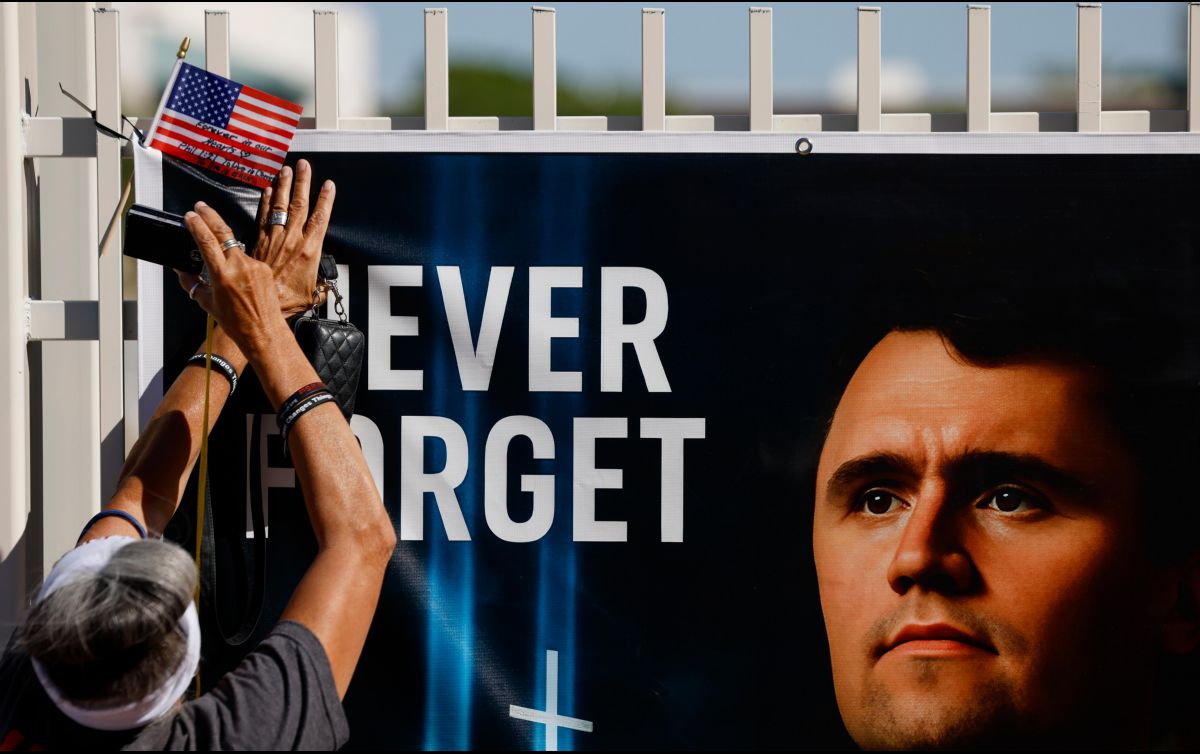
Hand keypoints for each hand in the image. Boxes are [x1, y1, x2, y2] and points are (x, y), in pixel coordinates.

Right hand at [178, 203, 288, 359]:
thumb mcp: (207, 303)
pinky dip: (238, 260)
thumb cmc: (236, 323)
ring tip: (216, 246)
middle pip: (223, 231)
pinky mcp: (264, 268)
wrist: (263, 331)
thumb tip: (180, 270)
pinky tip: (237, 272)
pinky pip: (247, 259)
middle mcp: (239, 267)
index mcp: (222, 275)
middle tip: (201, 206)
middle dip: (210, 215)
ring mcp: (254, 266)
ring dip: (224, 242)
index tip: (190, 216)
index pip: (206, 241)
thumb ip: (191, 283)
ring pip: (235, 246)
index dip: (197, 225)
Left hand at [252, 159, 336, 316]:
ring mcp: (275, 239)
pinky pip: (263, 216)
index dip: (325, 200)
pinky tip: (268, 189)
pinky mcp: (260, 242)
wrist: (265, 306)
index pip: (320, 218)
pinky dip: (266, 201)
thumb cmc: (289, 302)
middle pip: (300, 205)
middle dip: (303, 183)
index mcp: (309, 250)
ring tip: (286, 169)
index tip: (328, 185)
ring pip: (281, 206)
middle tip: (304, 165)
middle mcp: (293, 240)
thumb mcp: (313, 294)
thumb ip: (320, 286)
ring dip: (284, 186)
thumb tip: (323, 286)